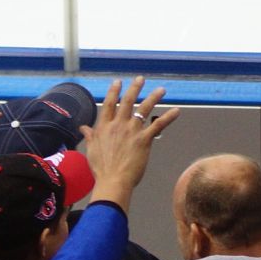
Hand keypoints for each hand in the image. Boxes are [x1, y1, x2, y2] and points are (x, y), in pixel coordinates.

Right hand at [78, 78, 179, 204]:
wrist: (113, 180)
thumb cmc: (101, 168)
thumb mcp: (92, 150)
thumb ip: (90, 136)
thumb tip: (83, 127)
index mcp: (104, 127)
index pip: (109, 104)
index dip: (114, 92)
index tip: (118, 82)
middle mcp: (118, 125)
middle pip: (127, 102)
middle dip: (134, 88)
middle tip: (140, 79)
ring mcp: (131, 131)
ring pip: (143, 109)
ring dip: (153, 97)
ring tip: (162, 89)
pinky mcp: (144, 139)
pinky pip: (158, 125)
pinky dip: (168, 117)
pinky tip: (176, 111)